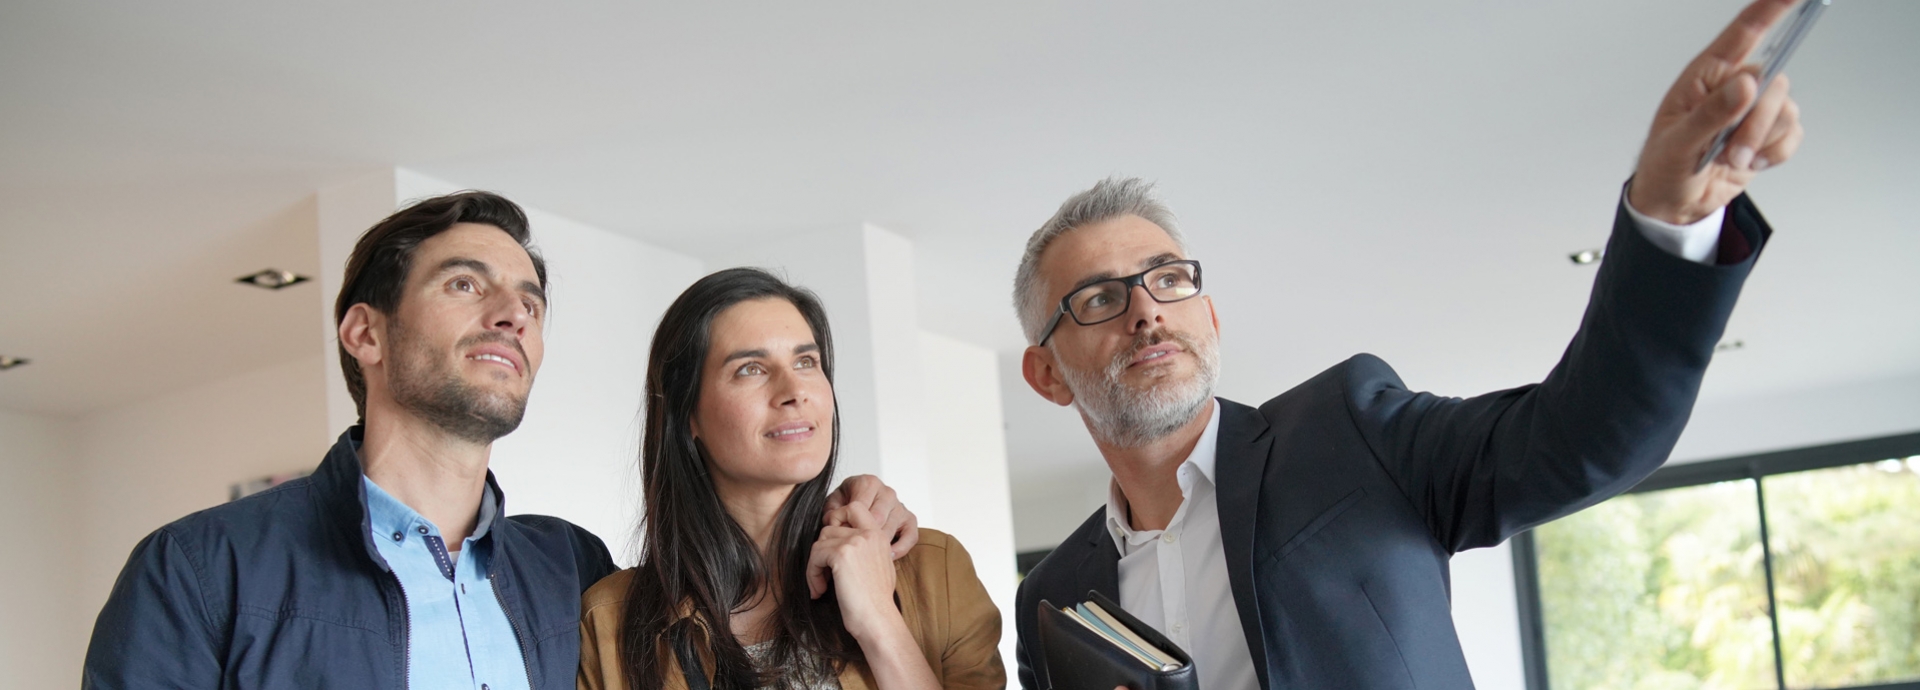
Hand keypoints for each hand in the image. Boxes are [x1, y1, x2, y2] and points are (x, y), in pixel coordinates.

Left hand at [805, 502, 903, 640]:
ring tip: (822, 585)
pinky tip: (821, 590)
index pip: (854, 507)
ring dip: (815, 565)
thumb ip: (863, 548)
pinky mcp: (841, 554)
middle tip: (824, 573)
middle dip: (822, 550)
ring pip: (820, 541)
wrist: (877, 619)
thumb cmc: (875, 601)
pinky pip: (815, 555)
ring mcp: (855, 541)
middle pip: (830, 526)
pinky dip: (812, 574)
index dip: (837, 520)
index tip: (832, 547)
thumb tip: (835, 543)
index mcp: (879, 535)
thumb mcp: (877, 566)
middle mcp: (869, 533)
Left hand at [824, 474, 919, 557]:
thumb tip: (834, 525)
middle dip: (862, 536)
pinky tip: (887, 554)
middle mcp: (886, 491)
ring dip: (877, 545)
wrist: (858, 509)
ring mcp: (899, 505)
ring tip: (864, 554)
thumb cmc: (844, 508)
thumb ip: (831, 514)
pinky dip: (900, 548)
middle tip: (852, 547)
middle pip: (876, 519)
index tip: (840, 535)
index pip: (859, 507)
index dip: (848, 525)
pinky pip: (910, 536)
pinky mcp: (910, 519)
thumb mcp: (832, 507)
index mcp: (867, 483)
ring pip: (890, 529)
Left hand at [1629, 0, 1805, 224]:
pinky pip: (1792, 134)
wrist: (1674, 204)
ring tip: (1728, 159)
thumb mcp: (1678, 143)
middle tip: (1727, 150)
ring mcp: (1753, 109)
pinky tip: (1747, 162)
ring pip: (1786, 111)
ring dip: (1760, 143)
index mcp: (1706, 76)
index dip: (1773, 8)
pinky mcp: (1767, 132)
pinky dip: (1773, 154)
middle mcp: (1734, 85)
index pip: (1745, 32)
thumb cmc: (1663, 167)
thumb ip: (1711, 114)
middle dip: (1755, 123)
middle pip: (1773, 83)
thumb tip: (1746, 85)